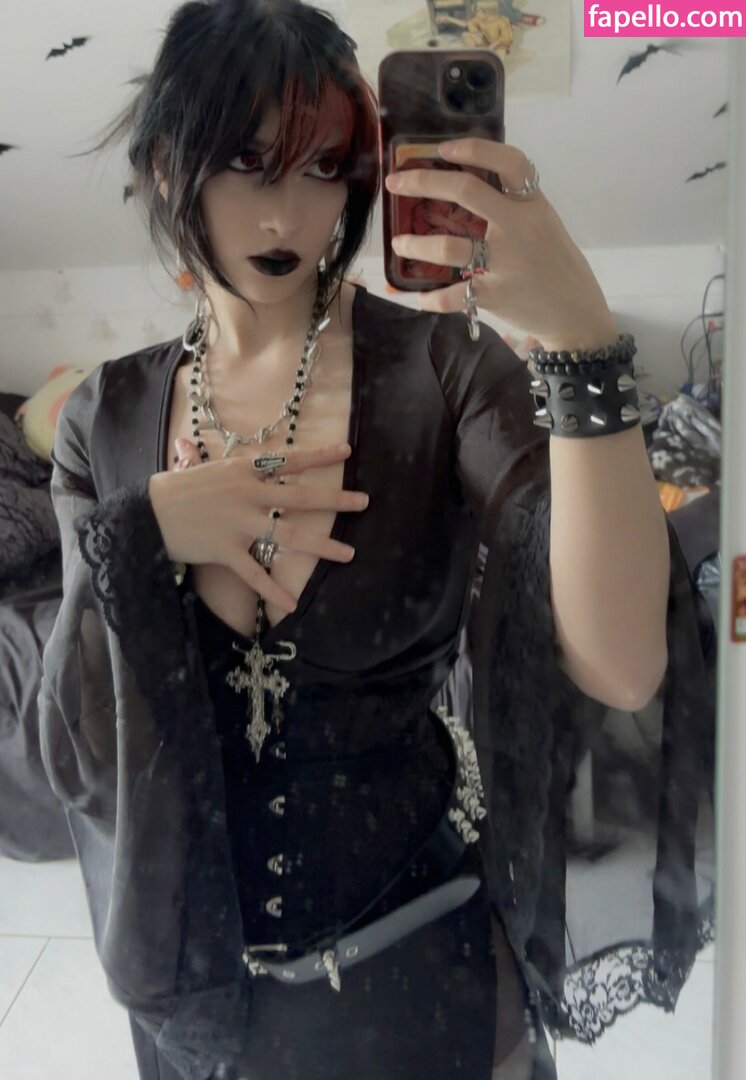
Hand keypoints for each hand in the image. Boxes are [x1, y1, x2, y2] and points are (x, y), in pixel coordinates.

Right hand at [149, 441, 368, 613]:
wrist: (145, 514)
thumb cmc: (174, 489)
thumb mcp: (200, 467)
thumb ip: (215, 461)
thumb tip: (194, 444)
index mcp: (244, 470)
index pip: (289, 460)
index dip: (319, 455)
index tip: (347, 450)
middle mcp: (248, 494)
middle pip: (301, 497)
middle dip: (336, 499)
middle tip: (364, 502)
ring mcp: (239, 523)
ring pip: (289, 536)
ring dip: (322, 546)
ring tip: (349, 553)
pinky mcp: (226, 549)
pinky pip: (255, 573)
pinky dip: (273, 590)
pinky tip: (291, 604)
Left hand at [386, 139, 616, 349]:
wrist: (576, 314)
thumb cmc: (557, 267)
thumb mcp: (545, 225)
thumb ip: (515, 207)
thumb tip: (468, 189)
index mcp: (533, 205)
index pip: (508, 162)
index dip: (473, 149)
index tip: (442, 149)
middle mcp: (518, 227)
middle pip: (465, 191)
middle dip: (422, 182)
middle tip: (395, 183)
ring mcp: (506, 262)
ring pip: (448, 246)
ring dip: (416, 244)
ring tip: (399, 243)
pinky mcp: (495, 295)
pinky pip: (452, 294)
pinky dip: (430, 298)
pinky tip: (417, 297)